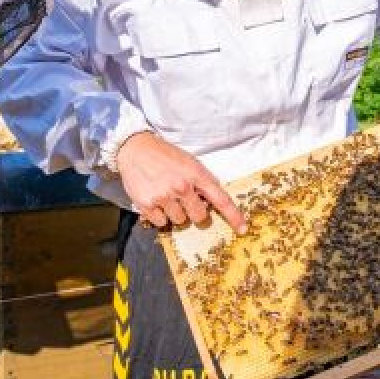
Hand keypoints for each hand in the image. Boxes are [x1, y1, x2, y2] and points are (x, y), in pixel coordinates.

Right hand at [116, 132, 246, 233]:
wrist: (136, 149)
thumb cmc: (166, 156)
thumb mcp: (190, 162)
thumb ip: (203, 181)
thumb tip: (213, 202)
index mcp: (197, 175)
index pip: (221, 199)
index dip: (234, 216)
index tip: (243, 229)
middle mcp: (182, 187)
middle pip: (199, 217)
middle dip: (195, 211)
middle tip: (184, 199)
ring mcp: (164, 197)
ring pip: (179, 221)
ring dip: (175, 212)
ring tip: (166, 196)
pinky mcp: (147, 204)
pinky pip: (161, 223)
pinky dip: (160, 215)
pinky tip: (155, 200)